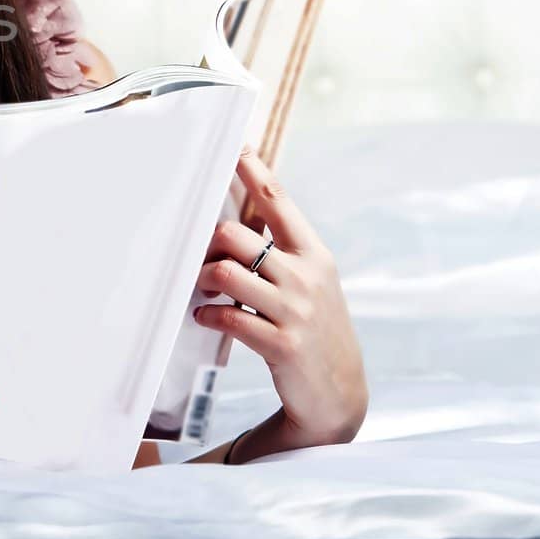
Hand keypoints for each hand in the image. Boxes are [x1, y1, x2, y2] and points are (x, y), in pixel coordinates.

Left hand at [193, 146, 368, 449]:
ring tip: (204, 290)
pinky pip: (229, 317)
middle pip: (235, 236)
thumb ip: (279, 251)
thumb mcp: (309, 282)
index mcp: (314, 254)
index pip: (278, 201)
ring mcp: (296, 310)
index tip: (234, 146)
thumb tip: (230, 223)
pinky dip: (208, 314)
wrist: (337, 392)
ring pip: (226, 272)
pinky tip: (206, 317)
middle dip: (207, 246)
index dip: (253, 170)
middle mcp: (307, 276)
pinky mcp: (282, 344)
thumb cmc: (312, 327)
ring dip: (203, 279)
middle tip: (202, 261)